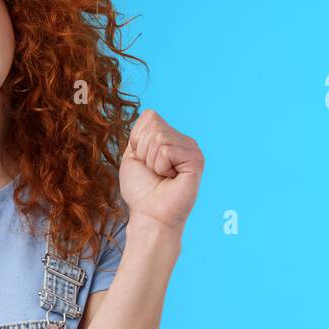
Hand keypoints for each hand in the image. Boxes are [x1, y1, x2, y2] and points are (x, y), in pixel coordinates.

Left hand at [118, 109, 203, 234]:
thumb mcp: (133, 156)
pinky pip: (167, 150)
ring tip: (162, 175)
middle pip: (154, 126)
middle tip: (153, 171)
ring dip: (152, 161)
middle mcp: (184, 141)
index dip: (138, 140)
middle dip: (144, 151)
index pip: (150, 116)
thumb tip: (150, 113)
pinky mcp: (196, 161)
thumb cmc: (141, 191)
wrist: (149, 215)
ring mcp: (192, 150)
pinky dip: (160, 166)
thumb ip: (140, 133)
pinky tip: (170, 178)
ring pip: (159, 138)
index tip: (144, 161)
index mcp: (171, 138)